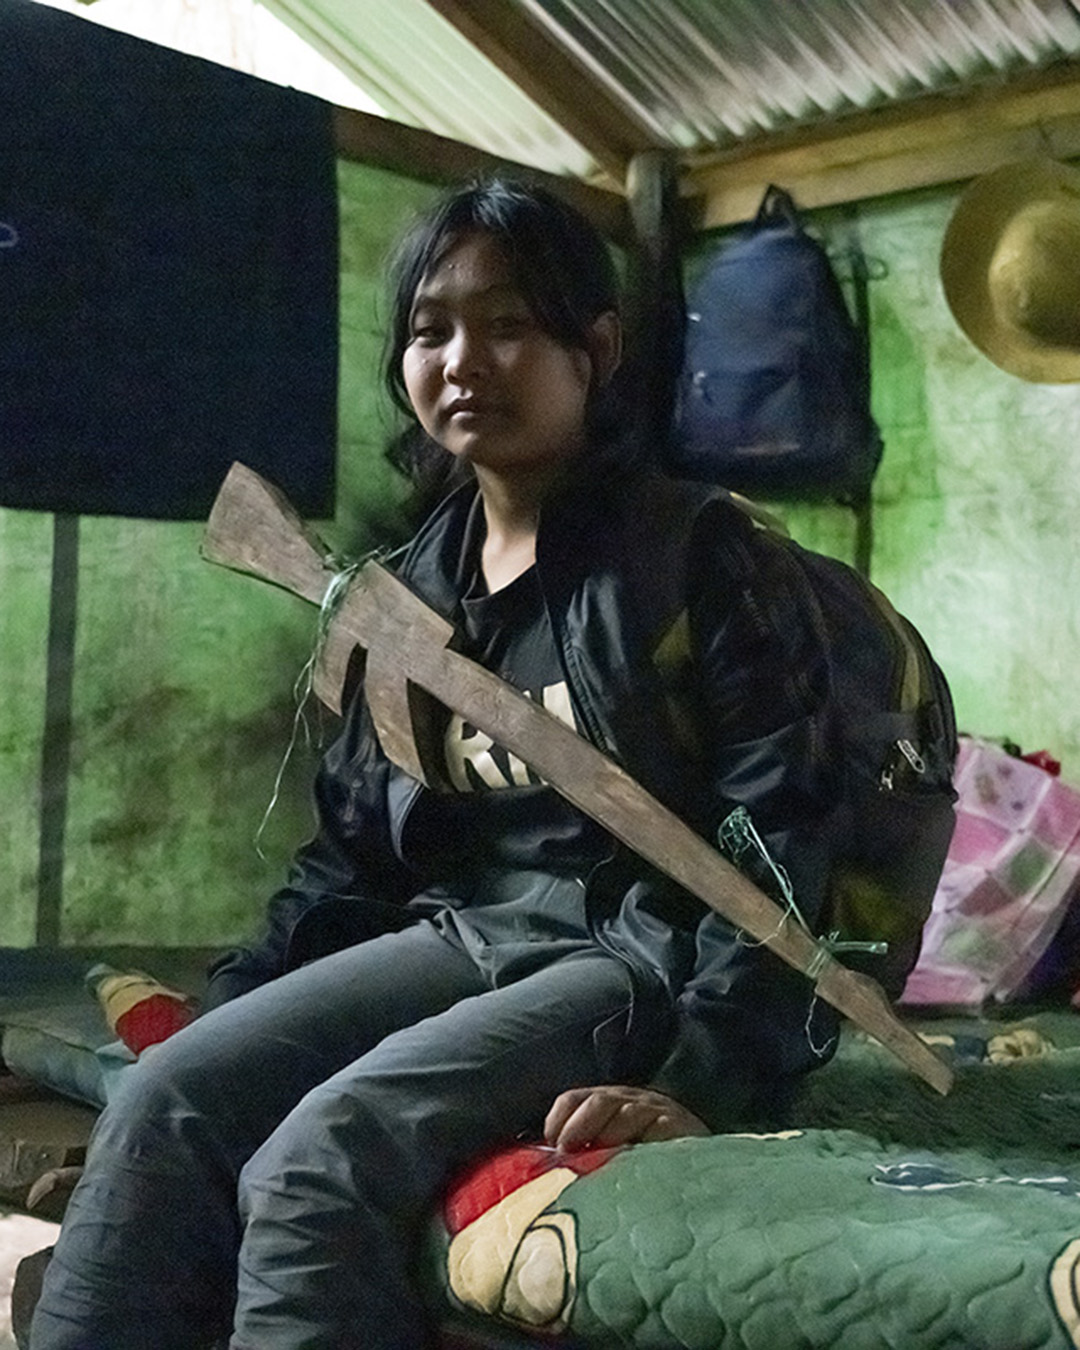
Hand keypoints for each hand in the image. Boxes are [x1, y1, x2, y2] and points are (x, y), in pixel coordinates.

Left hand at [543, 1084, 709, 1151]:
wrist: (701, 1162)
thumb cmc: (647, 1157)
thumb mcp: (612, 1149)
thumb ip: (586, 1152)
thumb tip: (553, 1167)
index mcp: (607, 1103)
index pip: (574, 1099)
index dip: (560, 1117)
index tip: (551, 1142)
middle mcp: (629, 1101)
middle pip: (599, 1102)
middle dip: (578, 1125)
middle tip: (567, 1150)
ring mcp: (656, 1111)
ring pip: (626, 1113)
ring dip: (608, 1133)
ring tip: (600, 1157)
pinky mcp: (680, 1128)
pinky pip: (659, 1130)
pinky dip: (644, 1142)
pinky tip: (634, 1162)